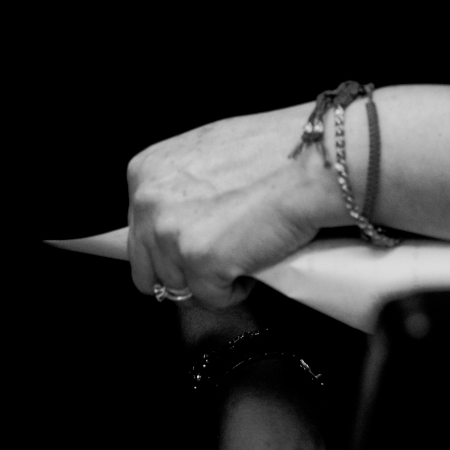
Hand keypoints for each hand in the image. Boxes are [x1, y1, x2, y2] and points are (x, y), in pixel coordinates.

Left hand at [128, 103, 339, 305]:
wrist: (310, 160)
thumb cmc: (272, 150)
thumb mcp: (205, 154)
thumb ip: (176, 187)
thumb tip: (154, 225)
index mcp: (143, 172)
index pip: (139, 232)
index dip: (173, 244)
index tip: (203, 237)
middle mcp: (147, 202)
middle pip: (147, 269)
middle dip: (184, 271)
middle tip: (221, 256)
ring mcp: (170, 233)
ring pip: (179, 289)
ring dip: (212, 280)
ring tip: (244, 251)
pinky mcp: (200, 261)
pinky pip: (211, 299)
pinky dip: (236, 290)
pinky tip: (255, 260)